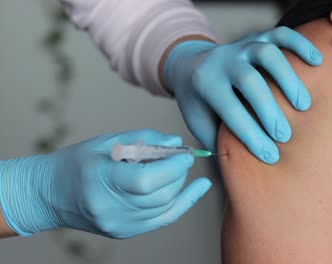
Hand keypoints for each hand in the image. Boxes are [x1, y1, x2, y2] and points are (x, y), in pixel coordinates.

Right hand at [0, 129, 211, 237]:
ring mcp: (117, 224)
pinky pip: (161, 219)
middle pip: (159, 196)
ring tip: (178, 169)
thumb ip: (144, 140)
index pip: (145, 180)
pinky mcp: (124, 232)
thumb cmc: (79, 162)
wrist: (50, 194)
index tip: (185, 154)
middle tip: (183, 159)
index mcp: (101, 180)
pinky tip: (199, 188)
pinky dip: (181, 203)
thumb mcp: (107, 142)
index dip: (172, 167)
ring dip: (179, 187)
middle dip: (179, 175)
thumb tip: (176, 144)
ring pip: (164, 208)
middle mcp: (110, 208)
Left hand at [164, 27, 322, 163]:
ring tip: (303, 106)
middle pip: (249, 80)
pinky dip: (301, 45)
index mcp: (205, 83)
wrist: (192, 65)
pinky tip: (317, 62)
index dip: (250, 134)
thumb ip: (219, 140)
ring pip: (268, 53)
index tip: (270, 156)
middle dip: (268, 110)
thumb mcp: (200, 123)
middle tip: (285, 137)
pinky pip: (282, 34)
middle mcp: (223, 60)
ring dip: (288, 79)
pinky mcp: (258, 36)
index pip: (229, 108)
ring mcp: (242, 45)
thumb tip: (243, 170)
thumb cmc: (200, 103)